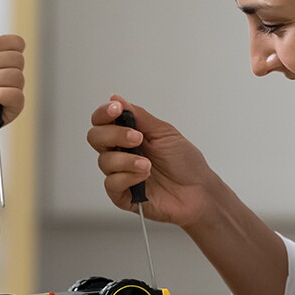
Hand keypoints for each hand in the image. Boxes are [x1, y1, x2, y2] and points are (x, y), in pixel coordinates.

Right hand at [86, 95, 220, 230]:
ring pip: (104, 161)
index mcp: (129, 135)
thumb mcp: (164, 133)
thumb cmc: (185, 163)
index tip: (116, 109)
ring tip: (148, 164)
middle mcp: (122, 153)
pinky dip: (127, 177)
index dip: (104, 113)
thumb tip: (117, 99)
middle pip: (96, 138)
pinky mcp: (123, 195)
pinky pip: (111, 183)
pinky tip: (143, 178)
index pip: (103, 121)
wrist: (199, 192)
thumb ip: (139, 116)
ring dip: (126, 160)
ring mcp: (121, 174)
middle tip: (136, 138)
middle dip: (114, 134)